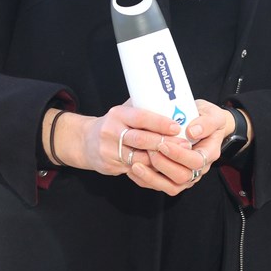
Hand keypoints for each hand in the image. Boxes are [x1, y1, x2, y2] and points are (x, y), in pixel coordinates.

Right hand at [50, 104, 181, 177]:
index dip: (160, 123)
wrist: (85, 141)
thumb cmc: (115, 123)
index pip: (141, 117)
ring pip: (139, 157)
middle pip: (141, 139)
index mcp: (117, 115)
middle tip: (184, 144)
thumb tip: (173, 102)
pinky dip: (150, 168)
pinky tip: (164, 167)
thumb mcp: (125, 110)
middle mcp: (110, 132)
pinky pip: (134, 169)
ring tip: (178, 157)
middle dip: (165, 142)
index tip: (177, 127)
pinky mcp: (109, 165)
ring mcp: (108, 151)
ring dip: (160, 158)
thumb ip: (144, 106)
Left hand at [128, 100, 233, 195]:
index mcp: (210, 153)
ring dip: (151, 177)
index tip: (163, 144)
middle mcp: (199, 169)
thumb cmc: (207, 118)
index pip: (196, 161)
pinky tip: (132, 169)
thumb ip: (207, 122)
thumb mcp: (213, 114)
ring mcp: (187, 176)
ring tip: (135, 165)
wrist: (202, 125)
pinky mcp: (174, 179)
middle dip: (163, 165)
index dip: (179, 155)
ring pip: (171, 187)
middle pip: (183, 177)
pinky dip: (145, 180)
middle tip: (149, 151)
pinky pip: (160, 186)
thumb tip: (192, 132)